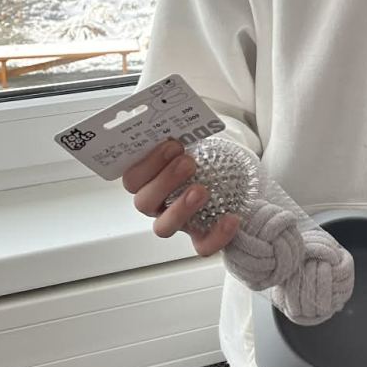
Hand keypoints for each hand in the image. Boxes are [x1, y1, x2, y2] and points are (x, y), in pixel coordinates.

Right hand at [123, 138, 242, 256]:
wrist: (234, 183)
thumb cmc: (204, 160)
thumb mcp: (193, 145)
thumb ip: (182, 138)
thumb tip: (181, 121)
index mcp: (148, 181)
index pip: (132, 178)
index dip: (147, 162)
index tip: (172, 144)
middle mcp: (157, 205)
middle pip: (144, 202)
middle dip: (165, 181)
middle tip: (188, 163)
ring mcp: (177, 223)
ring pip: (164, 227)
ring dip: (180, 208)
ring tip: (202, 190)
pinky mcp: (201, 238)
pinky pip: (202, 246)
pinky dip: (217, 235)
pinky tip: (232, 218)